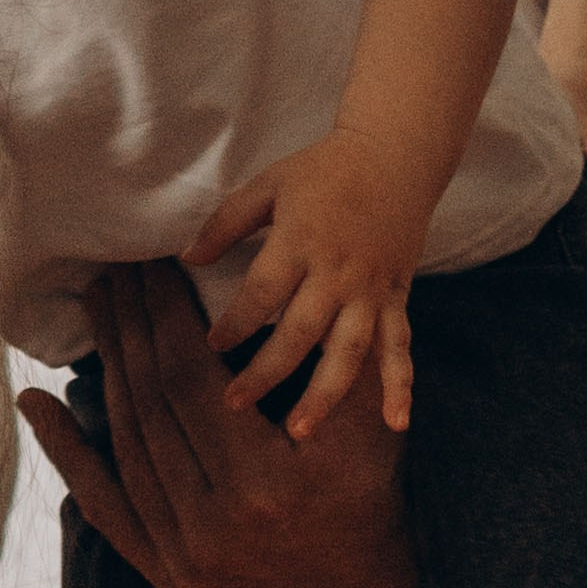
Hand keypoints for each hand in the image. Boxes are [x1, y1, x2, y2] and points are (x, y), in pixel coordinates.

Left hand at [20, 257, 414, 587]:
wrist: (386, 576)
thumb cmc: (378, 479)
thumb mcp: (366, 412)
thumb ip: (315, 351)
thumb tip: (262, 274)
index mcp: (261, 485)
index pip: (187, 377)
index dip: (162, 313)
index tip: (148, 264)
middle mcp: (214, 530)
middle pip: (151, 405)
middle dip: (129, 328)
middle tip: (113, 271)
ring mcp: (186, 562)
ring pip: (128, 445)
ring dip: (106, 370)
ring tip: (95, 310)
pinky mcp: (170, 579)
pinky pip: (107, 510)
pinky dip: (69, 456)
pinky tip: (35, 404)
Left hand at [184, 129, 425, 437]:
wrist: (395, 155)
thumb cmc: (323, 170)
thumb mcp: (267, 185)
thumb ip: (225, 223)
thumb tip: (186, 258)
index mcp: (300, 241)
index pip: (261, 293)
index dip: (234, 323)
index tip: (211, 344)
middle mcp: (336, 272)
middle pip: (298, 332)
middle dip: (265, 372)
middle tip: (233, 404)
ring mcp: (370, 289)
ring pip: (347, 352)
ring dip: (324, 395)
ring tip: (300, 432)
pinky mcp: (396, 298)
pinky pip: (399, 347)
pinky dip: (400, 385)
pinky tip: (396, 422)